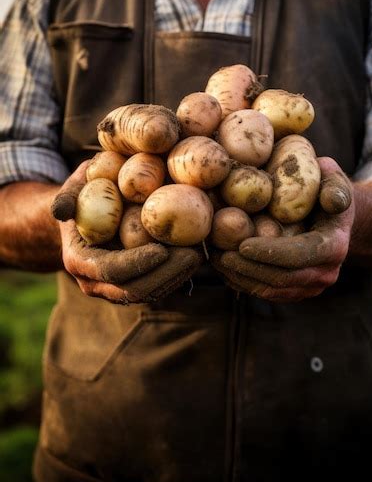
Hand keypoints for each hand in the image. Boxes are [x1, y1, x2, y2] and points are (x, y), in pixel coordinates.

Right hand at [53, 162, 203, 302]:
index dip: (137, 263)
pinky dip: (177, 275)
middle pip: (134, 290)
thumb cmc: (82, 194)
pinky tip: (195, 256)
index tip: (164, 249)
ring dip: (177, 277)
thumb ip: (68, 196)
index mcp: (79, 261)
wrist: (84, 217)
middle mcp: (95, 282)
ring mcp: (115, 288)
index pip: (110, 269)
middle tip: (194, 254)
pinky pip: (156, 288)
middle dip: (166, 274)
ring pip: (149, 293)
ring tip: (200, 254)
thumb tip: (61, 210)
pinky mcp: (134, 286)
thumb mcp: (74, 188)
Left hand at [211, 157, 353, 301]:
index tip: (242, 244)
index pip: (300, 254)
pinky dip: (243, 282)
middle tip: (219, 254)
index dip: (269, 252)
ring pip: (271, 290)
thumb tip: (332, 201)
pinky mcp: (297, 291)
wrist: (333, 217)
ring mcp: (312, 286)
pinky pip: (268, 293)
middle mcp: (326, 272)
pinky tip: (224, 267)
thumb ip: (335, 186)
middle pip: (282, 278)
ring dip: (240, 278)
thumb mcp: (333, 179)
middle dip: (248, 268)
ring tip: (215, 259)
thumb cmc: (325, 187)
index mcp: (334, 245)